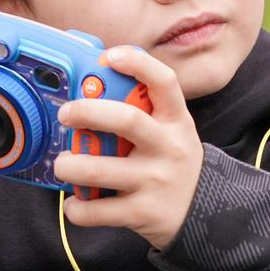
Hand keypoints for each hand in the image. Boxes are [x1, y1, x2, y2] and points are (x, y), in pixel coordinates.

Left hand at [53, 47, 205, 250]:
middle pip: (126, 120)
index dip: (138, 64)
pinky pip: (97, 210)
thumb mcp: (170, 132)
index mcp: (175, 121)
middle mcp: (168, 148)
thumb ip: (142, 112)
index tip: (110, 57)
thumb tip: (91, 88)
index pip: (164, 82)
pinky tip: (74, 202)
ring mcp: (155, 181)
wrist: (207, 214)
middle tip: (66, 115)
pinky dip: (76, 208)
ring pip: (97, 169)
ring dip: (68, 165)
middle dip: (86, 112)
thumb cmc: (172, 162)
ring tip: (63, 164)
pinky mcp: (143, 213)